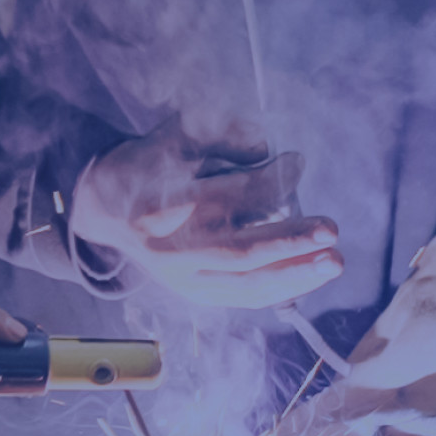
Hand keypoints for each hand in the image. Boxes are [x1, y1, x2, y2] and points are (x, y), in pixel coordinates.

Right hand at [67, 126, 341, 308]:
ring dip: (295, 274)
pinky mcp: (194, 293)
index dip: (270, 178)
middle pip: (242, 249)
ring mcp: (186, 278)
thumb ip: (219, 137)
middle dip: (290, 241)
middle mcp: (177, 247)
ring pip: (247, 283)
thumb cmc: (146, 166)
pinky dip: (279, 289)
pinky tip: (310, 278)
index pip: (230, 194)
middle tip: (330, 229)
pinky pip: (243, 298)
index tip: (297, 160)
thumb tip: (266, 148)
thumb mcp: (173, 138)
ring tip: (333, 262)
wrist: (103, 211)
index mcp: (170, 203)